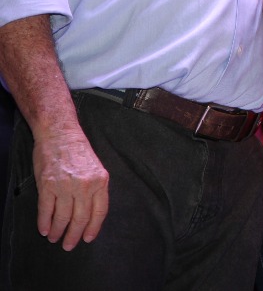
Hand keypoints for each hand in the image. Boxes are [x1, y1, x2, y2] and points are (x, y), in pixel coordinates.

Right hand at [33, 126, 108, 249]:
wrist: (60, 135)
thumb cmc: (78, 152)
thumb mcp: (96, 169)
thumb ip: (95, 189)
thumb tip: (90, 214)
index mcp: (101, 181)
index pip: (99, 212)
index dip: (93, 228)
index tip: (87, 239)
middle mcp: (85, 185)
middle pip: (81, 218)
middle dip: (74, 235)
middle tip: (69, 245)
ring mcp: (65, 186)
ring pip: (63, 217)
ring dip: (57, 231)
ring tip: (54, 238)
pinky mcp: (47, 185)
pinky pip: (46, 210)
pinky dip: (44, 222)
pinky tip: (44, 229)